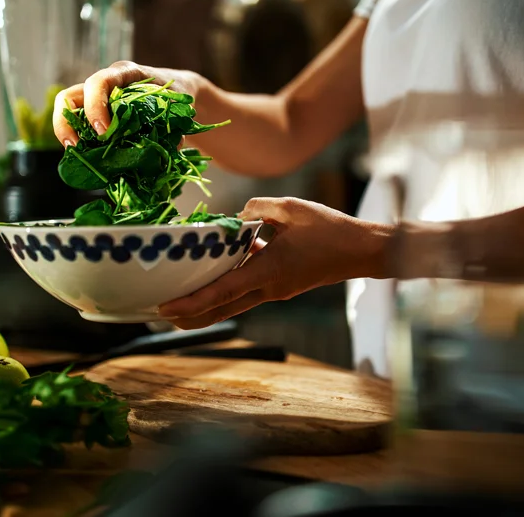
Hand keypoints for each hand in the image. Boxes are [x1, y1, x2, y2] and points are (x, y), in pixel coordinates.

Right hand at [52, 61, 205, 146]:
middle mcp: (106, 82)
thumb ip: (174, 126)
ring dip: (66, 130)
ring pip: (68, 107)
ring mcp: (98, 96)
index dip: (95, 107)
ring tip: (74, 152)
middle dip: (68, 122)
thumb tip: (171, 149)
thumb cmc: (177, 94)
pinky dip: (78, 137)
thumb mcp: (177, 106)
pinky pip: (78, 120)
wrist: (178, 88)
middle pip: (70, 95)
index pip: (99, 82)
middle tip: (77, 146)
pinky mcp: (97, 110)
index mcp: (126, 73)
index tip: (103, 132)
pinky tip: (85, 154)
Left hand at [158, 197, 392, 329]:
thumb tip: (236, 216)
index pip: (223, 291)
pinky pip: (249, 287)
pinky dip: (231, 282)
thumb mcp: (290, 209)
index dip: (192, 301)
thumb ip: (257, 208)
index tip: (166, 308)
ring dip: (208, 301)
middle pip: (222, 308)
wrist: (361, 251)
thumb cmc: (330, 230)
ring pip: (234, 300)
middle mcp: (269, 288)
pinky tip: (224, 261)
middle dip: (191, 315)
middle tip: (161, 314)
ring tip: (181, 293)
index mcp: (269, 271)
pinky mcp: (282, 285)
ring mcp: (276, 290)